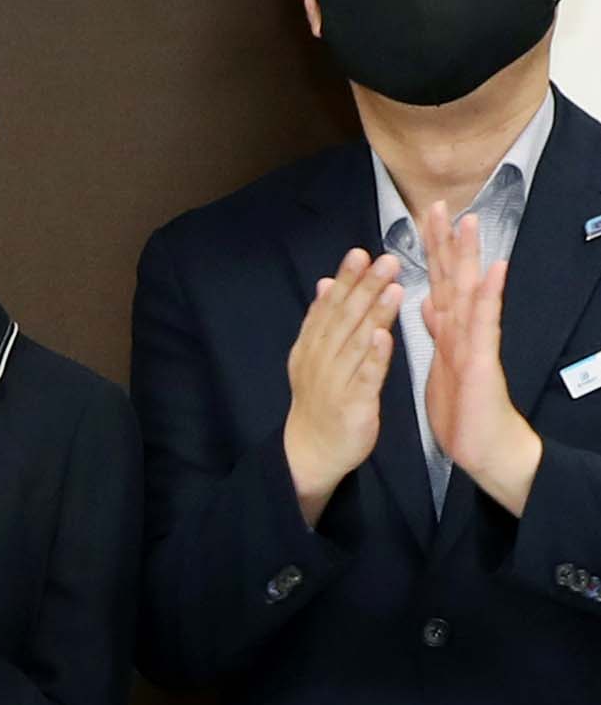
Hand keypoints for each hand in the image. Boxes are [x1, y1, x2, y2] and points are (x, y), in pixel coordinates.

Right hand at [282, 249, 401, 521]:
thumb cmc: (322, 400)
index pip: (330, 307)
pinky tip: (385, 336)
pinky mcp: (353, 404)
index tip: (360, 253)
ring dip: (373, 313)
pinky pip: (364, 377)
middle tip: (385, 260)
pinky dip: (374, 357)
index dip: (345, 280)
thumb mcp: (316, 357)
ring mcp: (335, 381)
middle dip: (364, 287)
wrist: (311, 451)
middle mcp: (320, 359)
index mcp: (313, 346)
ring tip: (393, 287)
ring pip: (356, 342)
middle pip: (344, 318)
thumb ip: (323, 321)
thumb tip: (325, 283)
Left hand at [419, 203, 547, 513]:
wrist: (482, 445)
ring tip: (469, 223)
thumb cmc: (463, 405)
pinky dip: (487, 295)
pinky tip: (494, 270)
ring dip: (470, 256)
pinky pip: (483, 323)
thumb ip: (438, 330)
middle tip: (441, 203)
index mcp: (448, 328)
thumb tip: (428, 302)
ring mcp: (475, 341)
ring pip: (471, 290)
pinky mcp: (481, 359)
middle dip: (447, 241)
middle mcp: (463, 328)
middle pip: (455, 276)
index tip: (422, 216)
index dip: (432, 249)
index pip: (439, 280)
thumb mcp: (442, 362)